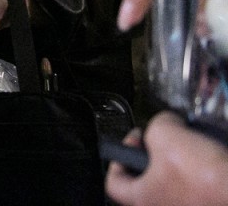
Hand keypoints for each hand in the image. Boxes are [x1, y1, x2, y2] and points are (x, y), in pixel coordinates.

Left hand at [105, 111, 227, 205]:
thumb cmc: (203, 175)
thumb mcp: (166, 134)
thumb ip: (156, 125)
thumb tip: (165, 123)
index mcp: (142, 199)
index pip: (114, 183)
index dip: (119, 157)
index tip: (136, 141)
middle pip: (147, 181)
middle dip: (155, 157)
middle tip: (165, 143)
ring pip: (173, 185)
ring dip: (179, 164)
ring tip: (190, 148)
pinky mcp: (207, 204)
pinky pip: (196, 189)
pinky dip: (199, 173)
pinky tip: (208, 157)